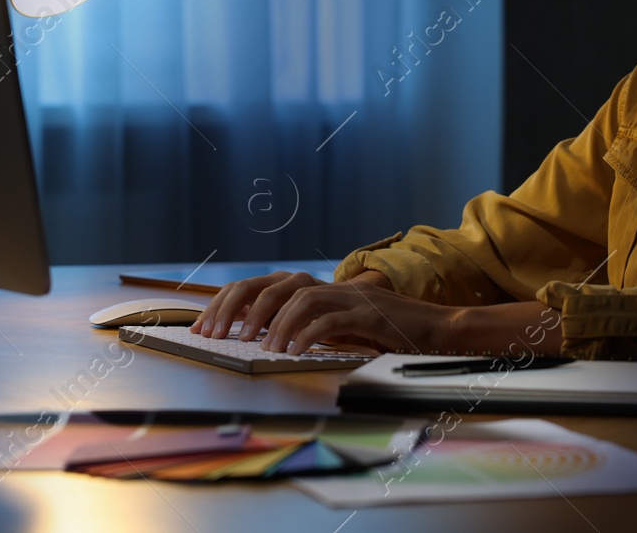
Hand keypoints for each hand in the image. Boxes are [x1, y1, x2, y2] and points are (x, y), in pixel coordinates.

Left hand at [193, 268, 392, 341]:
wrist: (433, 326)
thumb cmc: (382, 331)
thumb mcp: (335, 327)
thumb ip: (304, 327)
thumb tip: (261, 339)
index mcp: (314, 289)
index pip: (258, 286)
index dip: (227, 303)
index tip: (204, 327)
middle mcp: (327, 287)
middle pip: (271, 285)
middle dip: (239, 309)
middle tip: (220, 337)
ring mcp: (348, 297)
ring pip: (299, 297)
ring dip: (274, 323)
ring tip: (262, 348)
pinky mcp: (367, 314)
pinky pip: (329, 320)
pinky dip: (308, 335)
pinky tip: (294, 352)